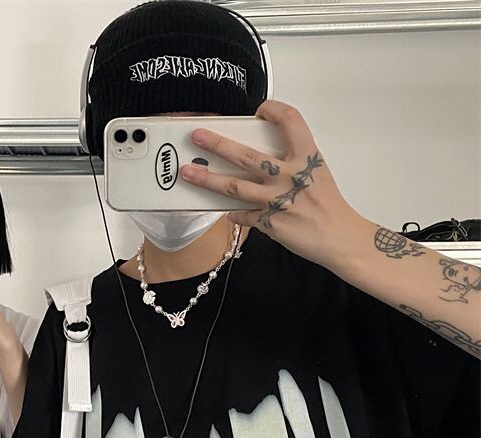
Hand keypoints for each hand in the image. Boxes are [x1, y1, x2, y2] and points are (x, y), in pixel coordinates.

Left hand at [179, 99, 363, 265]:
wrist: (339, 236)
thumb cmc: (328, 205)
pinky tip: (224, 210)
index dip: (273, 110)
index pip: (290, 120)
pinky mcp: (269, 222)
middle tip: (197, 136)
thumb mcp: (316, 172)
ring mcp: (276, 200)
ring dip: (207, 179)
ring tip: (188, 173)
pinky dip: (232, 213)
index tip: (259, 110)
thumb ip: (291, 161)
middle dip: (218, 144)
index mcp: (306, 157)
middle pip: (247, 155)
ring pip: (234, 186)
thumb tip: (259, 157)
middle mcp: (289, 175)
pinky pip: (242, 215)